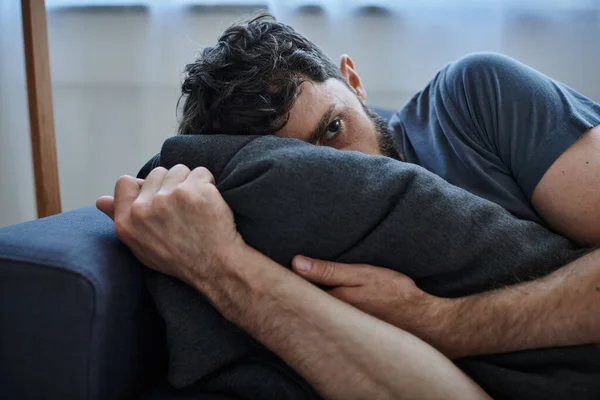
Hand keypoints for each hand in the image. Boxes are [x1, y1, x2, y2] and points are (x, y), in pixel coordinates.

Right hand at [96, 165, 244, 288]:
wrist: (216, 266)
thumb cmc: (180, 258)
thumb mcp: (142, 246)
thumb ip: (122, 220)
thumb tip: (101, 201)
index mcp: (127, 222)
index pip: (125, 182)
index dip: (145, 186)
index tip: (160, 198)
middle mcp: (144, 209)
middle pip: (156, 173)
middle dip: (171, 184)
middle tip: (184, 208)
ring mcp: (169, 197)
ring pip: (179, 170)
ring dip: (191, 182)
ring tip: (198, 207)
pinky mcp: (194, 190)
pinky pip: (201, 172)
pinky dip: (209, 184)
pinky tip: (211, 204)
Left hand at [292, 256, 457, 355]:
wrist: (427, 324)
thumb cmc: (396, 295)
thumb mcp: (362, 274)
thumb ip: (329, 270)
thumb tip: (295, 263)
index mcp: (330, 304)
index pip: (297, 294)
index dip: (286, 283)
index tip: (275, 273)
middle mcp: (331, 323)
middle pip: (303, 309)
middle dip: (293, 297)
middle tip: (282, 283)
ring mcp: (341, 333)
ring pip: (315, 319)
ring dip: (308, 307)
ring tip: (300, 296)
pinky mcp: (351, 339)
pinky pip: (329, 327)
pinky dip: (323, 319)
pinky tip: (326, 311)